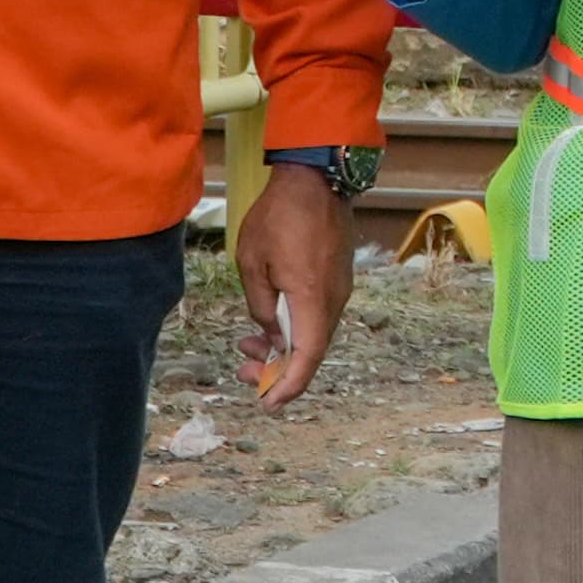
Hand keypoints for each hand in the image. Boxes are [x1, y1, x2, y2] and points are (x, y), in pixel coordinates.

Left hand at [234, 159, 352, 405]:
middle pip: (311, 351)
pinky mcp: (337, 277)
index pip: (307, 357)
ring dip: (282, 347)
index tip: (268, 403)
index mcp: (312, 300)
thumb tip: (271, 334)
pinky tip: (268, 320)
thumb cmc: (279, 217)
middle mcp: (333, 300)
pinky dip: (293, 327)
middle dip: (277, 369)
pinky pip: (317, 315)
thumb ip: (261, 307)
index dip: (289, 386)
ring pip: (314, 333)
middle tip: (243, 369)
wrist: (316, 179)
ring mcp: (339, 288)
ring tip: (247, 344)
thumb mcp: (252, 264)